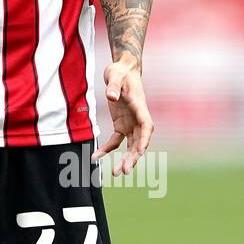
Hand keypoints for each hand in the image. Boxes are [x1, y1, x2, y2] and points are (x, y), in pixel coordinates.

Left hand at [91, 56, 153, 176]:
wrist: (122, 69)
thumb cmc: (121, 71)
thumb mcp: (116, 75)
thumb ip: (114, 86)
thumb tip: (111, 97)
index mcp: (140, 107)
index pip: (146, 126)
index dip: (144, 139)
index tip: (141, 150)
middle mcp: (138, 118)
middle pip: (139, 141)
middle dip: (133, 157)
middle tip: (124, 171)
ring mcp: (131, 123)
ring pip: (130, 146)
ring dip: (124, 159)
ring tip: (116, 173)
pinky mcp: (121, 125)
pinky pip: (116, 141)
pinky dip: (108, 149)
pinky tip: (96, 157)